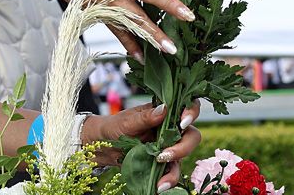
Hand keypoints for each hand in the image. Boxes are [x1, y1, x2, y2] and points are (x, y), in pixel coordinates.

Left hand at [83, 102, 201, 190]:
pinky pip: (171, 171)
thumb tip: (164, 109)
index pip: (186, 108)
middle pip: (191, 136)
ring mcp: (168, 146)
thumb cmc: (114, 126)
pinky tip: (159, 186)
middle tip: (166, 155)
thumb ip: (146, 118)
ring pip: (183, 157)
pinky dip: (168, 180)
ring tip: (161, 179)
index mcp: (163, 113)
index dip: (191, 113)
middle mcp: (169, 129)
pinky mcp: (163, 162)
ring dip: (175, 169)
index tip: (182, 123)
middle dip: (183, 147)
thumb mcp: (127, 121)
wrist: (102, 145)